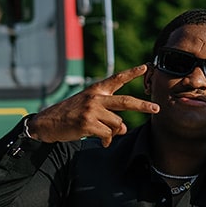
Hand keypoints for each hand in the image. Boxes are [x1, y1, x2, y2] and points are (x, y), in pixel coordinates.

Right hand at [29, 66, 157, 146]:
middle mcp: (95, 98)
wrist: (48, 123)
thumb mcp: (90, 110)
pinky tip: (101, 140)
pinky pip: (108, 134)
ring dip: (112, 131)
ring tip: (101, 132)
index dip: (131, 73)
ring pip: (117, 123)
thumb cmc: (71, 115)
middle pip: (125, 101)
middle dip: (143, 106)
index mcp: (96, 90)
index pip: (117, 79)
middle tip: (157, 108)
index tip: (145, 66)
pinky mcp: (88, 124)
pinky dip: (107, 139)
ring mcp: (92, 110)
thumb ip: (109, 116)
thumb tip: (124, 128)